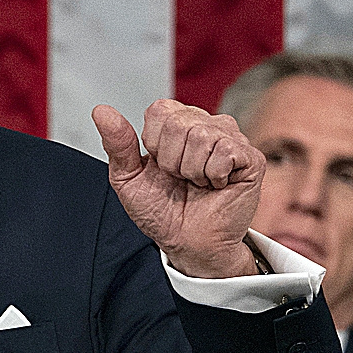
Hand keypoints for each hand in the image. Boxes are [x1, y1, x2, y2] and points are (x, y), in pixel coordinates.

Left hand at [91, 101, 263, 277]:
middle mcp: (205, 124)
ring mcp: (232, 139)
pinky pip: (225, 153)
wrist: (187, 242)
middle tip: (179, 178)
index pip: (159, 110)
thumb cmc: (162, 210)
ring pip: (201, 136)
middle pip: (178, 123)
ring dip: (191, 170)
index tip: (158, 166)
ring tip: (197, 183)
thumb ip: (117, 143)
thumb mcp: (128, 177)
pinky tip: (216, 185)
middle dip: (170, 160)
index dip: (152, 142)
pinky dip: (213, 176)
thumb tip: (101, 111)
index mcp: (176, 122)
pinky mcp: (251, 158)